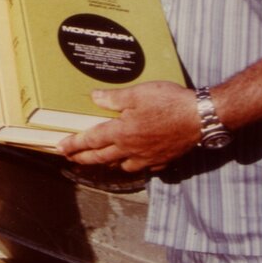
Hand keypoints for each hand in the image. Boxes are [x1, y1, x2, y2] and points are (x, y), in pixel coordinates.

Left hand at [58, 82, 199, 171]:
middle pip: (102, 158)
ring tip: (99, 160)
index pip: (91, 140)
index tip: (61, 148)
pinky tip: (133, 162)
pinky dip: (133, 166)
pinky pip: (143, 168)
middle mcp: (132, 150)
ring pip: (121, 166)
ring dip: (107, 164)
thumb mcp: (137, 94)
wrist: (200, 118)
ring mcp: (148, 158)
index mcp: (122, 133)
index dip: (74, 144)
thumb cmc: (169, 102)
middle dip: (84, 158)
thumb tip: (94, 98)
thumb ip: (113, 98)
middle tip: (71, 159)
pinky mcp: (163, 161)